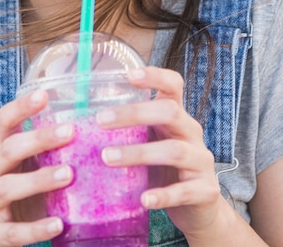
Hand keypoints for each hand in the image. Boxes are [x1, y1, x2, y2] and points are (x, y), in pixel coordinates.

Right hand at [0, 89, 73, 245]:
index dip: (21, 106)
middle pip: (9, 150)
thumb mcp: (23, 164)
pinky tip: (58, 223)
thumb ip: (45, 148)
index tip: (44, 93)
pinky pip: (14, 232)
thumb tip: (88, 123)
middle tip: (69, 132)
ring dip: (38, 180)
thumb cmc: (15, 189)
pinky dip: (36, 228)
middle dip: (38, 139)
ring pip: (8, 187)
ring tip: (68, 174)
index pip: (4, 121)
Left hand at [97, 66, 221, 239]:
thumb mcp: (150, 142)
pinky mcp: (204, 190)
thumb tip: (77, 122)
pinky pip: (184, 191)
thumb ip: (128, 130)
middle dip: (135, 113)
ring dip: (139, 153)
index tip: (129, 74)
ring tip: (107, 158)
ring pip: (174, 150)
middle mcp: (191, 132)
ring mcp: (200, 161)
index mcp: (177, 116)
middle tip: (101, 120)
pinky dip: (163, 194)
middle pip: (170, 112)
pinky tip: (144, 199)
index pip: (173, 85)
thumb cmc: (165, 168)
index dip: (155, 76)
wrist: (199, 207)